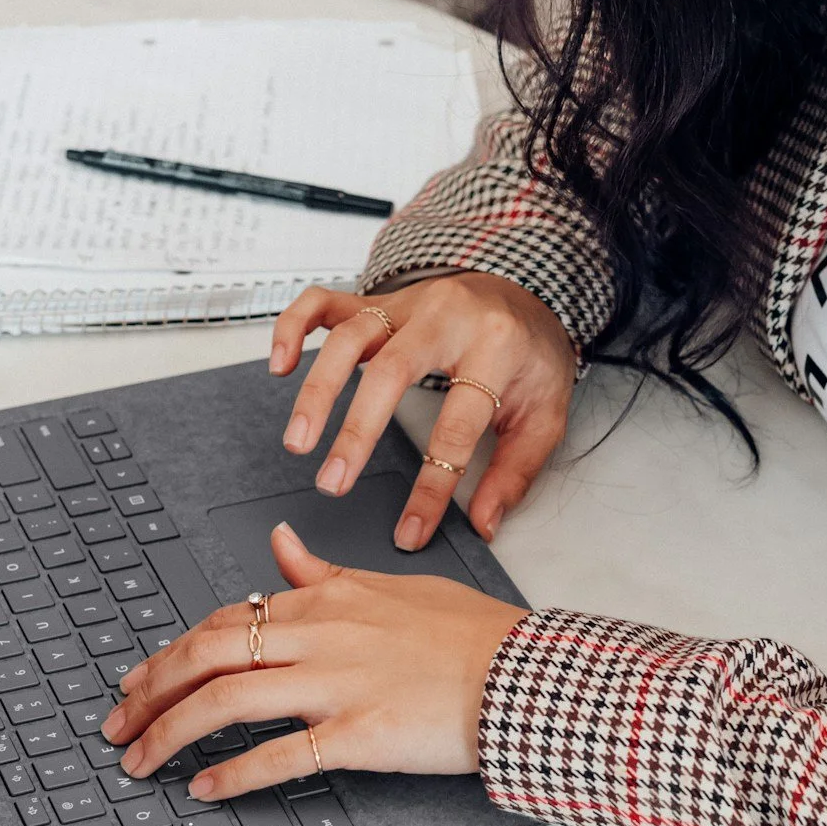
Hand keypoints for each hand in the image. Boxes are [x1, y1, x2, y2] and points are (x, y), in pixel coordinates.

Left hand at [102, 522, 526, 801]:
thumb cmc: (467, 635)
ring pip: (226, 700)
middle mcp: (320, 636)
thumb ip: (326, 574)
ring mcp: (336, 686)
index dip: (172, 653)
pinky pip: (279, 755)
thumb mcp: (391, 586)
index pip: (226, 620)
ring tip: (139, 760)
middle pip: (206, 655)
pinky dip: (232, 773)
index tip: (142, 679)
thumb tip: (281, 546)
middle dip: (150, 691)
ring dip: (170, 732)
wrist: (523, 675)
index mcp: (325, 600)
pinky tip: (203, 788)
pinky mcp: (358, 735)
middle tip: (118, 722)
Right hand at [268, 272, 577, 549]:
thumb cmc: (530, 356)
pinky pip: (325, 301)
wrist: (528, 296)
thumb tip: (484, 522)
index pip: (456, 426)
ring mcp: (407, 305)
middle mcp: (446, 317)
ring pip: (349, 337)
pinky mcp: (379, 300)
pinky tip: (281, 364)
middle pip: (391, 371)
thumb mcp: (545, 415)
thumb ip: (515, 471)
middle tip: (332, 482)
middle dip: (357, 431)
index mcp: (496, 346)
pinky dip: (294, 327)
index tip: (409, 529)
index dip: (432, 486)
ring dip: (318, 390)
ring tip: (299, 440)